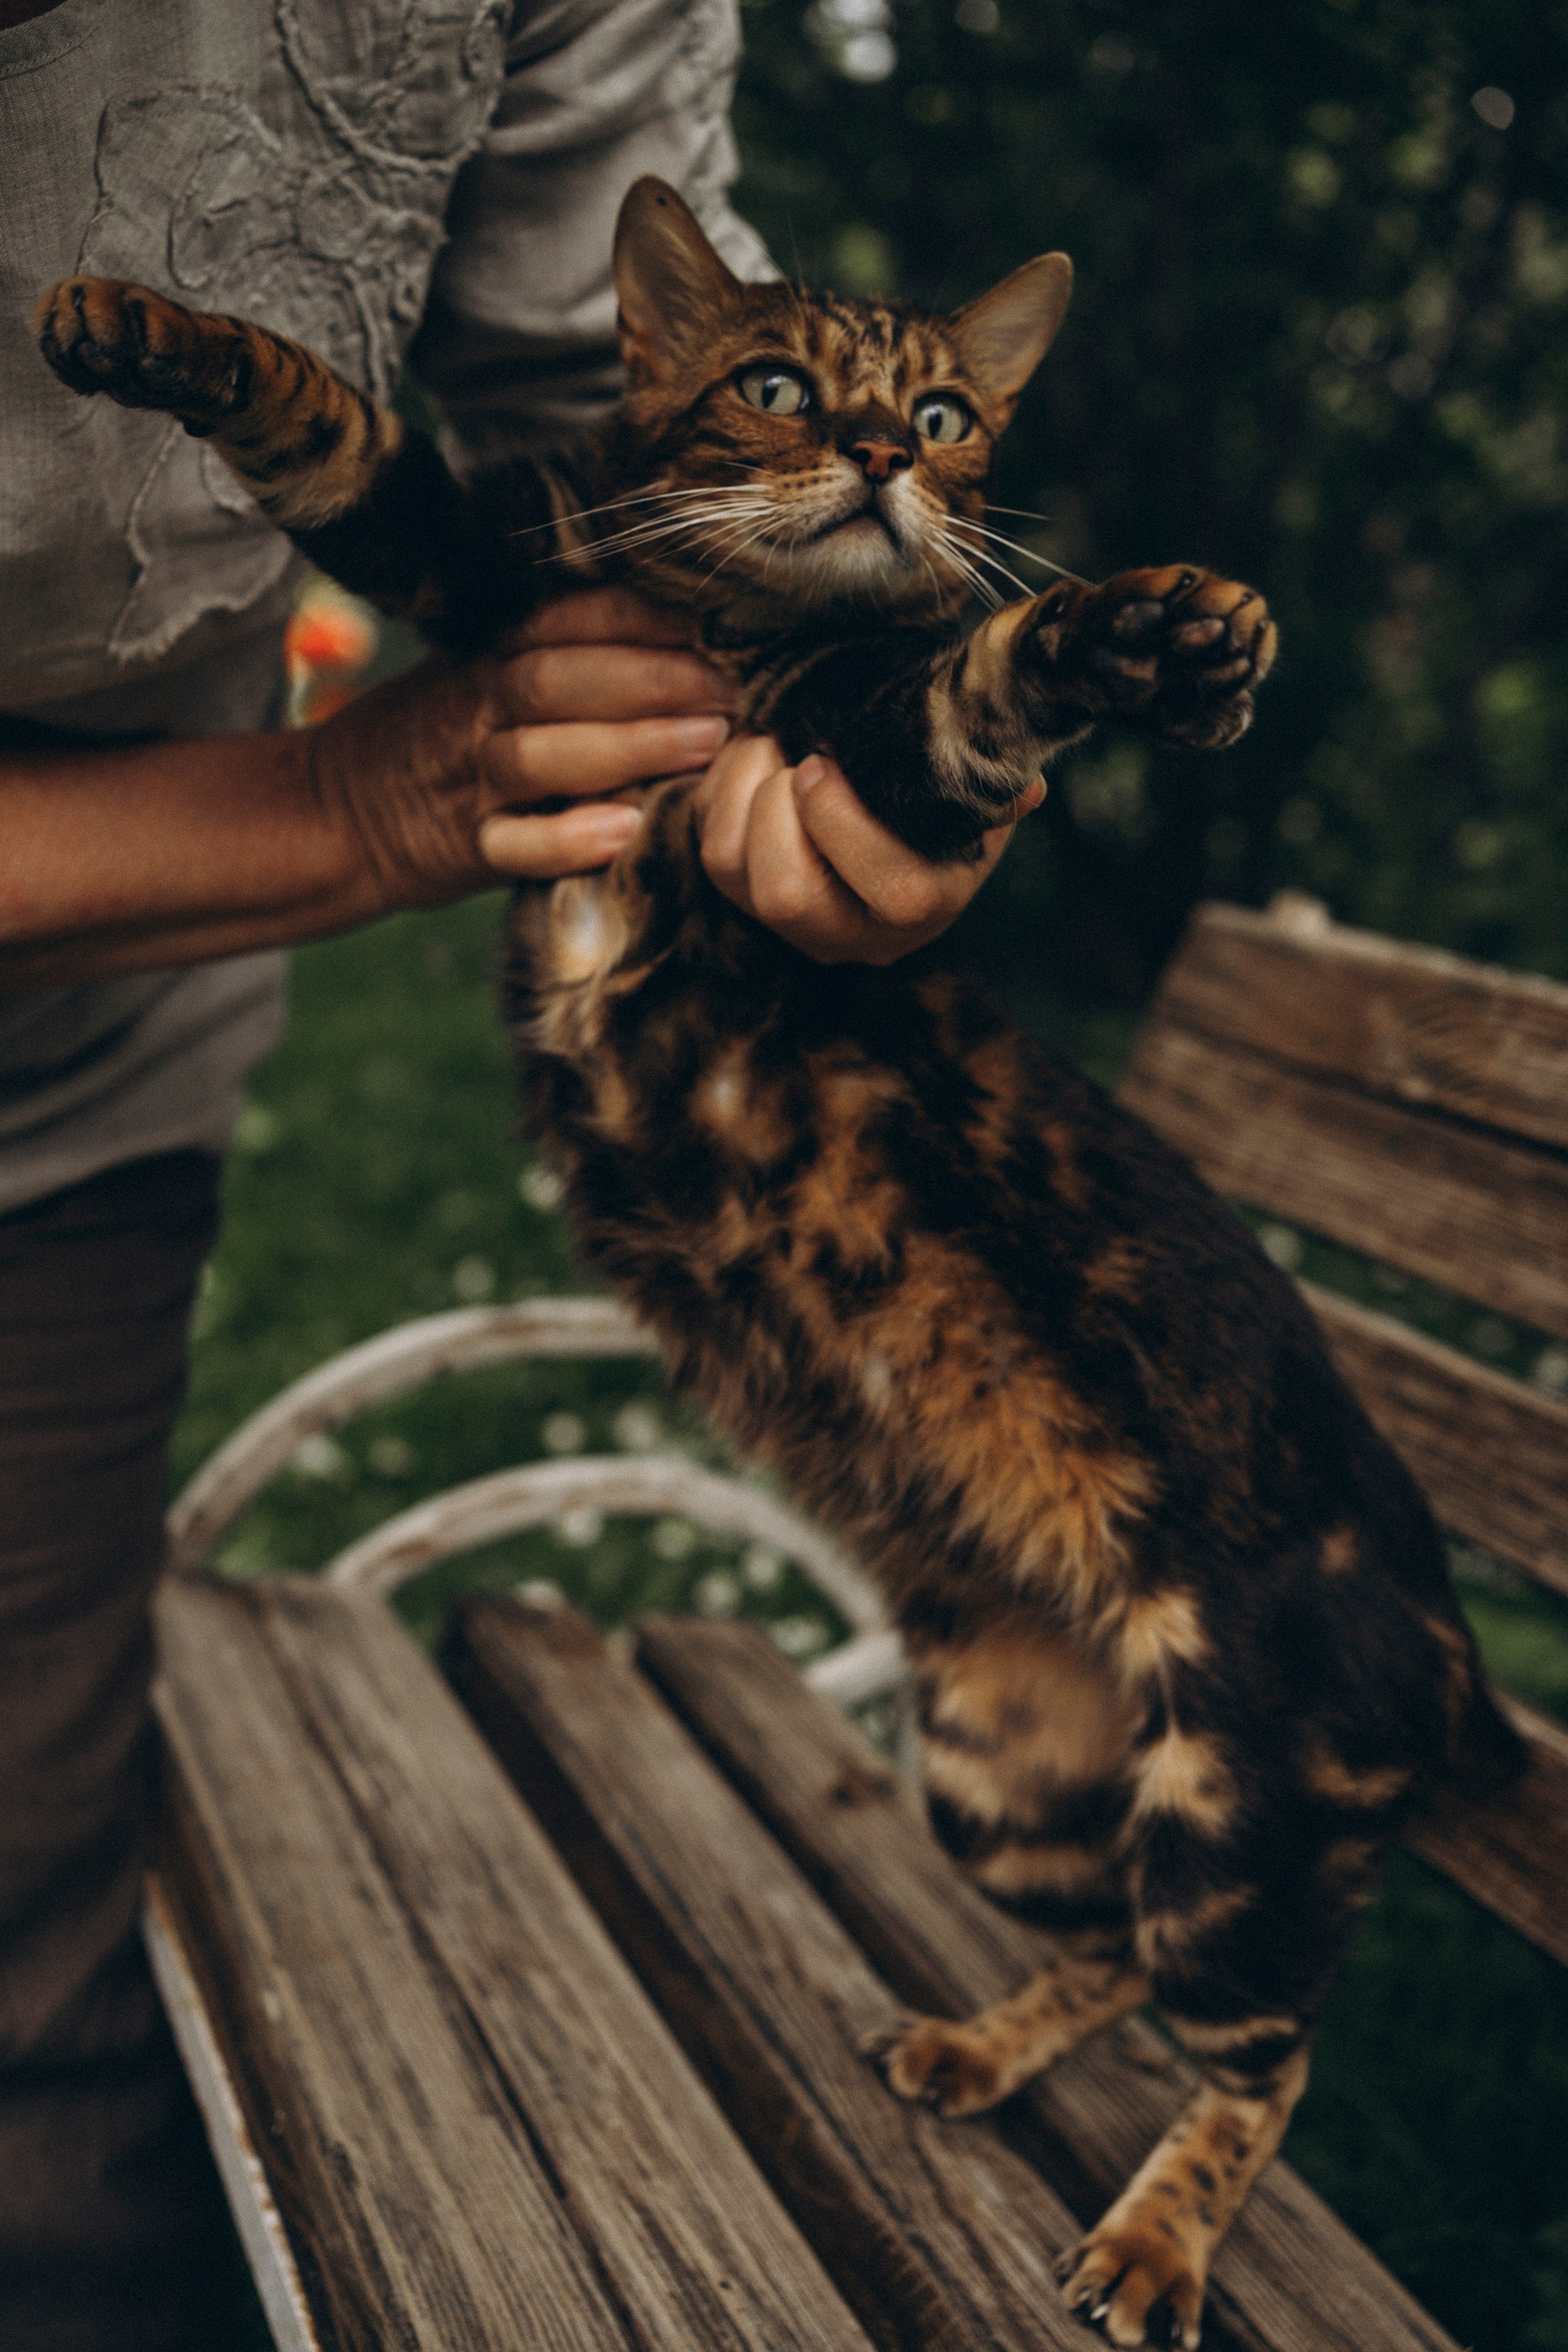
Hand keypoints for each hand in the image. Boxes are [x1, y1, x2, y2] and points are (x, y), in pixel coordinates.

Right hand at [309, 587, 733, 912]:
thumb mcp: (482, 674)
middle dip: (649, 679)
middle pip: (555, 679)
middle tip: (729, 688)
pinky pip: (513, 845)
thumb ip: (562, 656)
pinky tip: (625, 830)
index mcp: (487, 655)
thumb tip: (686, 635)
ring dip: (628, 745)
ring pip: (540, 754)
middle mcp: (476, 707)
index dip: (634, 616)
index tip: (708, 619)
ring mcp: (468, 779)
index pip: (561, 620)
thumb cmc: (443, 736)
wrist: (338, 811)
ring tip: (707, 743)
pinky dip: (567, 839)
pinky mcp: (463, 848)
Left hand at [697, 735, 1041, 965]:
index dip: (843, 823)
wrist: (897, 798)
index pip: (893, 891)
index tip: (825, 762)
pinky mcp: (747, 901)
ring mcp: (796, 924)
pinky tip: (753, 759)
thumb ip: (995, 784)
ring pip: (732, 871)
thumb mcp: (973, 786)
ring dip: (741, 790)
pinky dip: (718, 793)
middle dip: (775, 809)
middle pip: (788, 898)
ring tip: (770, 744)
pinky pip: (711, 851)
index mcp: (927, 904)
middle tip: (792, 756)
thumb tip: (1026, 789)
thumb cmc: (939, 787)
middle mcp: (856, 934)